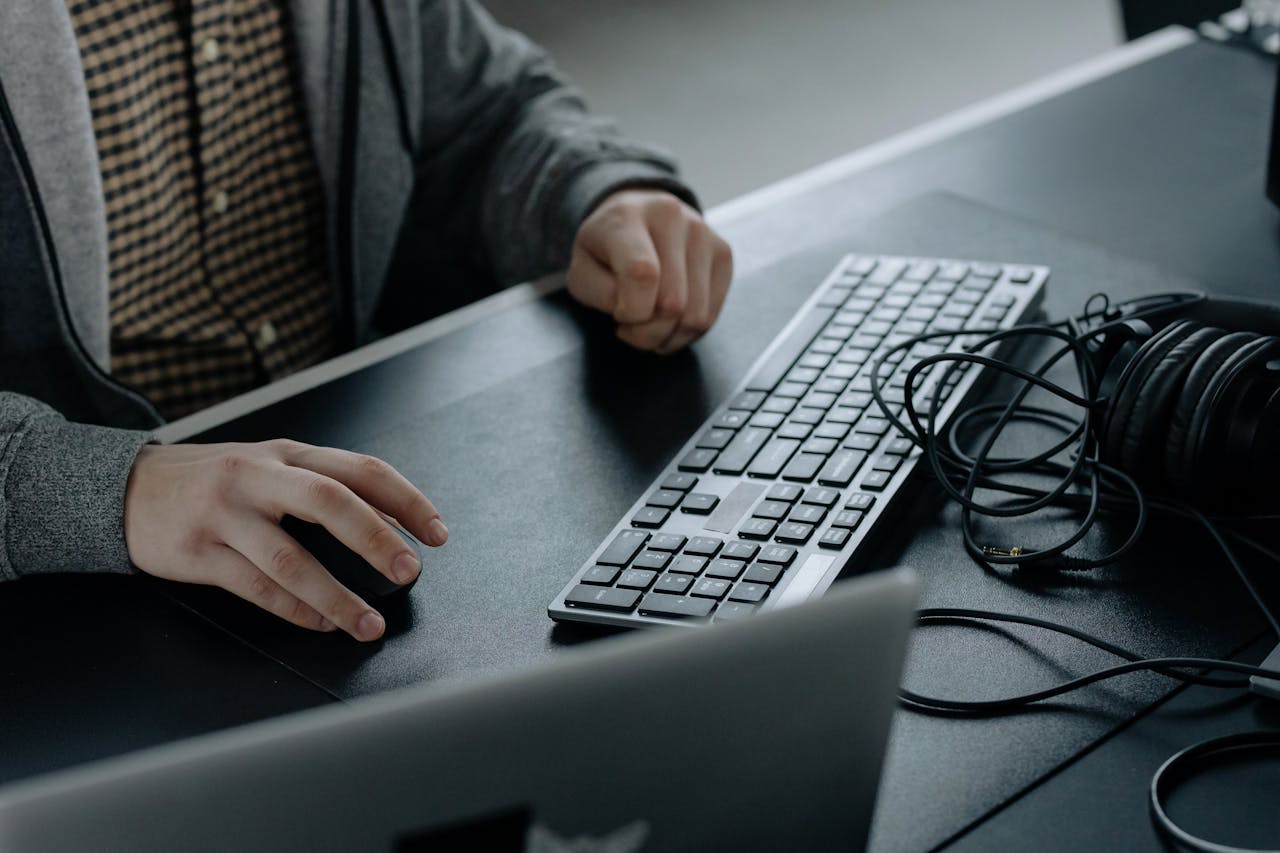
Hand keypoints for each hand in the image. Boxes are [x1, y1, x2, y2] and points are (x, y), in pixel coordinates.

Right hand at [123, 440, 446, 641]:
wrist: (126, 489)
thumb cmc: (216, 482)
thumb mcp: (271, 468)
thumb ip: (325, 488)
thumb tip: (392, 527)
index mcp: (288, 454)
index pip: (361, 470)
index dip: (405, 501)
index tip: (436, 533)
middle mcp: (257, 476)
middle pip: (330, 501)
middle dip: (375, 539)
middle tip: (409, 571)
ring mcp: (224, 513)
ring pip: (291, 558)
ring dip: (337, 597)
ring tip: (368, 625)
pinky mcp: (197, 552)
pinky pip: (255, 587)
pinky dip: (296, 610)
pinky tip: (321, 623)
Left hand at [567, 189, 732, 353]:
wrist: (635, 215)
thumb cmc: (604, 250)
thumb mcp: (581, 271)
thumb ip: (600, 293)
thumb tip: (637, 310)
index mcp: (626, 217)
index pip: (642, 275)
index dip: (631, 312)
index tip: (619, 315)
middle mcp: (670, 217)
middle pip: (673, 303)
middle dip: (648, 332)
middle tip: (632, 326)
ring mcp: (703, 233)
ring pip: (696, 316)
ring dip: (670, 335)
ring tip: (651, 324)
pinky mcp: (723, 253)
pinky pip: (711, 315)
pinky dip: (688, 330)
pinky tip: (670, 319)